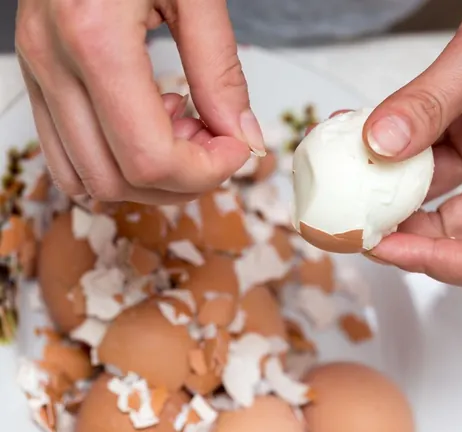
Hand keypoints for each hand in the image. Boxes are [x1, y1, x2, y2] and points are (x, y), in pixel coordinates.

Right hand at [15, 0, 264, 204]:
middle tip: (215, 143)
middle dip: (180, 181)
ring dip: (145, 176)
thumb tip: (243, 138)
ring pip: (84, 178)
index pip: (150, 158)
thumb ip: (221, 71)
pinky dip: (114, 157)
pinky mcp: (35, 73)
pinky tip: (148, 119)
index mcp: (95, 39)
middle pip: (116, 180)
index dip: (205, 172)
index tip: (238, 149)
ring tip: (182, 129)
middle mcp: (52, 63)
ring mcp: (35, 71)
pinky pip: (65, 152)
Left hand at [362, 0, 461, 293]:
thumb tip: (380, 144)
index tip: (389, 246)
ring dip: (390, 185)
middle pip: (457, 232)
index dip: (440, 263)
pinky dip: (395, 147)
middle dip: (403, 229)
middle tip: (355, 216)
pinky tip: (365, 131)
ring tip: (351, 167)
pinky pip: (428, 153)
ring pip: (435, 193)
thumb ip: (429, 105)